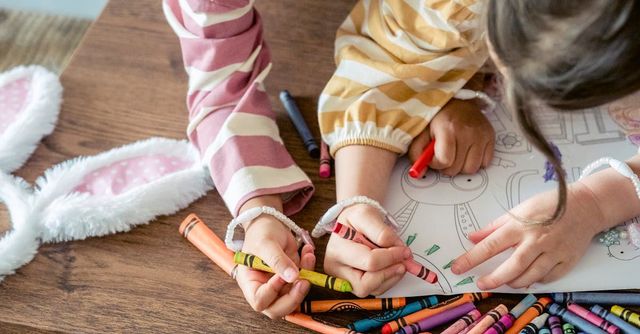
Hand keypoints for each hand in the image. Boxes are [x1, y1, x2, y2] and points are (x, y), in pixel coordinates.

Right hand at [235, 204, 314, 318]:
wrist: (269, 223)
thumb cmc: (260, 233)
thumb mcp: (266, 243)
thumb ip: (277, 261)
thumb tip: (293, 277)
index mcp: (250, 283)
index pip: (260, 300)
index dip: (272, 292)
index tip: (281, 275)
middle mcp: (264, 289)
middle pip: (278, 309)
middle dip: (294, 298)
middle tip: (304, 282)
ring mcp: (280, 285)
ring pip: (295, 296)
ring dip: (306, 278)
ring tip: (307, 255)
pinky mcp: (293, 278)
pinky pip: (305, 280)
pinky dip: (310, 268)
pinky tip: (308, 251)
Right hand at [323, 204, 411, 296]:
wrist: (352, 224)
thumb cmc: (356, 219)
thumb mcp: (366, 214)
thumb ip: (381, 231)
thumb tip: (396, 249)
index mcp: (337, 250)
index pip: (369, 262)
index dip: (391, 257)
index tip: (404, 251)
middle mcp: (336, 268)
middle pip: (365, 284)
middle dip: (390, 272)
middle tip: (404, 261)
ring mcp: (344, 279)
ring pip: (371, 290)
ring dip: (390, 277)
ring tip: (399, 262)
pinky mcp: (354, 284)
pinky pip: (374, 290)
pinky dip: (388, 280)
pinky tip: (391, 267)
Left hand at [409, 98, 493, 175]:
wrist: (457, 102)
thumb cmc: (437, 119)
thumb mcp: (420, 133)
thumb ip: (416, 154)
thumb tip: (419, 173)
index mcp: (448, 129)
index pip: (445, 161)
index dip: (436, 163)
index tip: (433, 156)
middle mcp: (467, 132)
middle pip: (457, 168)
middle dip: (447, 166)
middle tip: (444, 154)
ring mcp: (481, 135)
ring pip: (472, 169)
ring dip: (462, 166)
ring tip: (456, 153)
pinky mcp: (491, 137)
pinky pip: (485, 163)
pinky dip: (475, 161)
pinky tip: (468, 151)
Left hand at [451, 181, 604, 288]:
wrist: (585, 206)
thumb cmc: (548, 206)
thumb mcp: (519, 210)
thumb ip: (494, 226)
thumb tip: (473, 238)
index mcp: (520, 226)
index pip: (490, 245)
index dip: (471, 258)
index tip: (457, 267)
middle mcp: (536, 240)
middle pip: (512, 267)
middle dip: (493, 278)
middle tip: (481, 284)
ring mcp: (554, 252)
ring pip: (530, 276)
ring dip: (514, 282)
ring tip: (505, 281)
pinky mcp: (567, 261)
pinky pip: (548, 278)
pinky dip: (536, 280)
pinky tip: (528, 278)